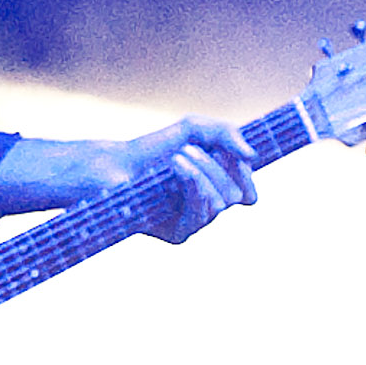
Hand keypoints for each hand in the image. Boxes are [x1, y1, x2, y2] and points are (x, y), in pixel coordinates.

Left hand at [105, 117, 260, 240]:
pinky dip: (193, 184)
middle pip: (236, 194)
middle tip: (189, 149)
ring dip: (202, 172)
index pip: (247, 193)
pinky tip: (176, 166)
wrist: (112, 166)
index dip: (246, 175)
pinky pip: (202, 215)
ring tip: (177, 157)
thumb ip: (226, 133)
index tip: (237, 155)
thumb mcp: (193, 130)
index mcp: (215, 190)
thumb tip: (253, 155)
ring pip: (221, 203)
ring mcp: (193, 223)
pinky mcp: (178, 234)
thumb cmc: (152, 149)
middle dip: (217, 166)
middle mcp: (206, 209)